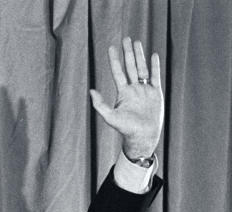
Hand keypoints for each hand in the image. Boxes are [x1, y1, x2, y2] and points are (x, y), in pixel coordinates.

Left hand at [89, 37, 163, 158]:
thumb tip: (90, 90)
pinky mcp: (156, 93)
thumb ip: (100, 104)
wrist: (143, 137)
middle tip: (125, 38)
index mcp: (123, 93)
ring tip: (137, 42)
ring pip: (142, 68)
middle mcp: (133, 89)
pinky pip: (155, 76)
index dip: (114, 60)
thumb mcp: (110, 116)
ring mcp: (145, 90)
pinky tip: (153, 55)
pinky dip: (155, 66)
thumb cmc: (125, 129)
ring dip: (139, 55)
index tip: (111, 47)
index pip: (118, 72)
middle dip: (127, 52)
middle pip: (130, 66)